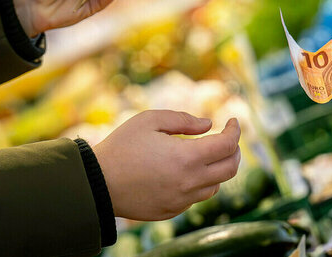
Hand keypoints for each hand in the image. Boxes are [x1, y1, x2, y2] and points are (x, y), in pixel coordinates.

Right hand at [93, 110, 241, 220]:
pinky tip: (187, 172)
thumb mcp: (150, 120)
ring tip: (208, 155)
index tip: (233, 121)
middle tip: (227, 138)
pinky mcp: (171, 211)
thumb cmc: (121, 146)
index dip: (235, 130)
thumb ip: (183, 119)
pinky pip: (196, 198)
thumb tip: (208, 125)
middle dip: (234, 151)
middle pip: (230, 169)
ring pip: (216, 186)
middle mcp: (189, 183)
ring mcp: (181, 201)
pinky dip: (200, 184)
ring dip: (218, 169)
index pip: (227, 145)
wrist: (96, 183)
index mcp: (187, 158)